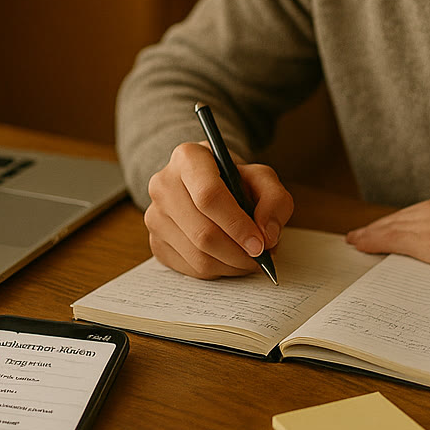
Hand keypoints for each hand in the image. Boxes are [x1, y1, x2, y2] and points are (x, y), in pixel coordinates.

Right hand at [144, 141, 293, 278]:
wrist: (206, 185)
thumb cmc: (234, 180)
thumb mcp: (262, 178)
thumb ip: (274, 200)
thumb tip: (267, 235)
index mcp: (188, 158)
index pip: (209, 196)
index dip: (237, 225)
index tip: (260, 244)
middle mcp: (163, 185)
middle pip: (203, 232)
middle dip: (239, 252)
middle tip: (261, 257)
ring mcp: (155, 215)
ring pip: (198, 256)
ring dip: (232, 265)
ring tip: (250, 258)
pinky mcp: (155, 242)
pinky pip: (191, 269)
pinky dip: (218, 271)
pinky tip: (230, 258)